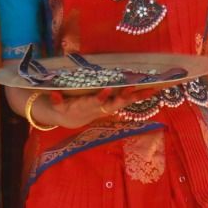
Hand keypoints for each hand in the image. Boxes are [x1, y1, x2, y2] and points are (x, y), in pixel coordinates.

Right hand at [34, 85, 161, 129]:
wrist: (73, 119)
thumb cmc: (66, 107)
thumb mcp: (58, 106)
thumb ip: (56, 101)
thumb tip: (53, 94)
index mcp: (87, 106)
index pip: (95, 102)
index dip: (102, 97)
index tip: (108, 89)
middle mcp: (101, 108)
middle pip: (114, 104)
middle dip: (124, 97)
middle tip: (133, 88)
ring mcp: (110, 107)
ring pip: (125, 102)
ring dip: (138, 96)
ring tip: (153, 89)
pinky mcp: (115, 105)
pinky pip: (129, 100)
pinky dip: (141, 96)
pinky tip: (155, 90)